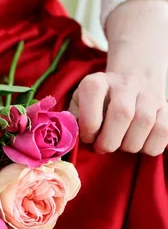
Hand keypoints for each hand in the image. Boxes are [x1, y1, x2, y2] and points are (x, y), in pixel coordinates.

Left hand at [69, 0, 167, 155]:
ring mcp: (149, 94)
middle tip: (103, 147)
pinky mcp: (166, 108)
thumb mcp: (79, 105)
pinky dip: (150, 147)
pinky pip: (164, 132)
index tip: (88, 137)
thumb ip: (72, 120)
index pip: (93, 96)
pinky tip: (139, 144)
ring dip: (129, 144)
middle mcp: (126, 83)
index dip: (89, 125)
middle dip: (110, 140)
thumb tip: (70, 136)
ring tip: (121, 144)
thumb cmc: (97, 104)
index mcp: (98, 81)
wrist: (130, 84)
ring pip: (145, 123)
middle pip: (122, 114)